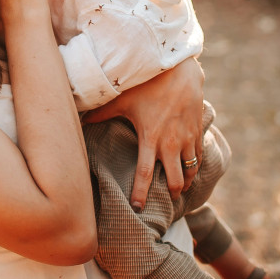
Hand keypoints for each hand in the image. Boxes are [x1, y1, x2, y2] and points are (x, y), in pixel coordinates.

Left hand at [83, 58, 205, 210]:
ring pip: (190, 171)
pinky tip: (190, 167)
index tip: (138, 208)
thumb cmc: (148, 84)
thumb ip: (101, 113)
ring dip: (186, 181)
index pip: (145, 174)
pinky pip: (200, 155)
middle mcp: (172, 143)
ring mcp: (188, 138)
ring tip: (180, 187)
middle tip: (166, 198)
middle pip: (175, 180)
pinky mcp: (198, 131)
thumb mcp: (122, 99)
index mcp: (151, 139)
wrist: (180, 70)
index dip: (142, 194)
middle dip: (171, 192)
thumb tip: (80, 121)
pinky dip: (195, 165)